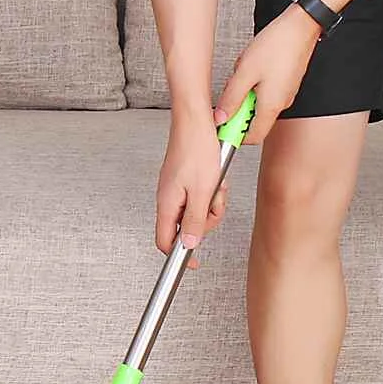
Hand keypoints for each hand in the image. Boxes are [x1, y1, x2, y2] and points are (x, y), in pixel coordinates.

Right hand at [155, 113, 229, 266]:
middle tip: (215, 204)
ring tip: (217, 187)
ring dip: (210, 203)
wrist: (196, 120)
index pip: (165, 241)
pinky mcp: (183, 179)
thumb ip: (195, 222)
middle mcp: (167, 198)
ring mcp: (175, 188)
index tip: (193, 263)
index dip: (179, 255)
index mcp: (167, 204)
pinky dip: (209, 192)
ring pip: (194, 211)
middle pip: (185, 227)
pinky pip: (197, 196)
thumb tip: (189, 245)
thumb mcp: (202, 192)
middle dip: (205, 220)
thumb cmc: (197, 150)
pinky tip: (215, 179)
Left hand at [215, 4, 321, 145]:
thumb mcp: (245, 72)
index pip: (252, 137)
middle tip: (232, 91)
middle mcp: (281, 104)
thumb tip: (221, 118)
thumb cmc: (277, 45)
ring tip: (244, 74)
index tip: (223, 124)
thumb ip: (231, 99)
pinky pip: (266, 93)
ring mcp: (285, 94)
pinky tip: (253, 69)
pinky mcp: (286, 84)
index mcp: (271, 107)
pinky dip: (255, 86)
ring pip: (259, 106)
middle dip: (239, 110)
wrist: (300, 25)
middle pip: (255, 122)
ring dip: (247, 94)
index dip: (235, 135)